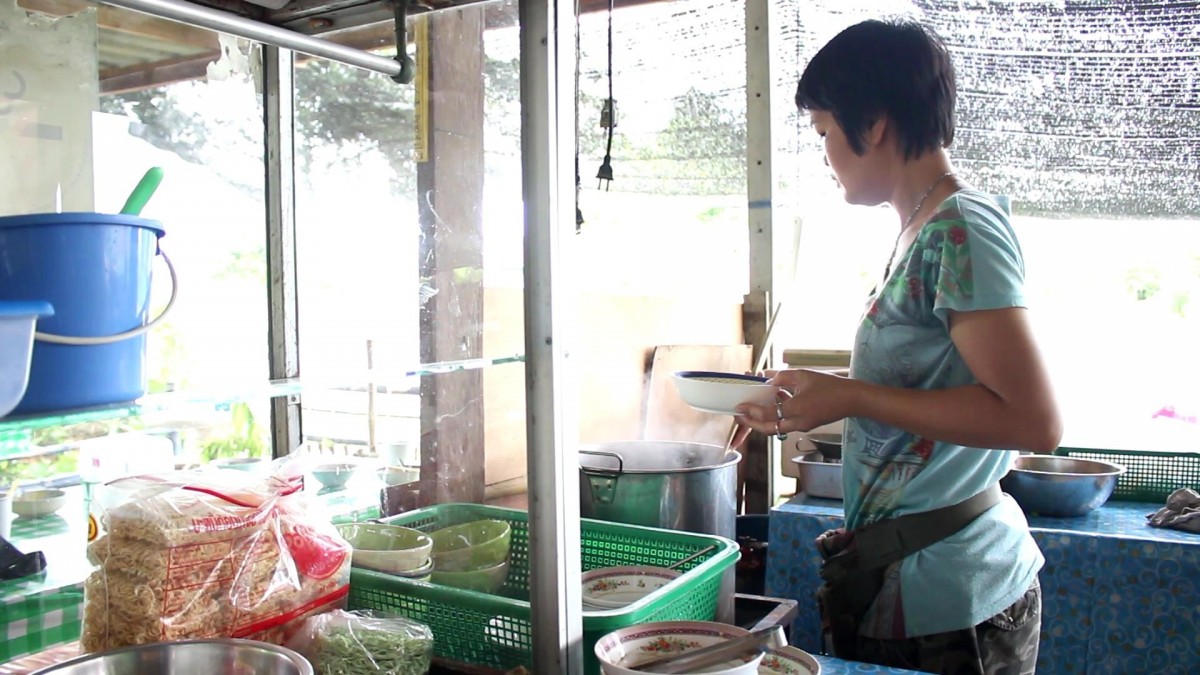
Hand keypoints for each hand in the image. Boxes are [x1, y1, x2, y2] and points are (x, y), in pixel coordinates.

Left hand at [733, 368, 855, 442]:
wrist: (852, 399)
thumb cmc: (830, 386)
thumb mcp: (803, 375)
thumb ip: (782, 377)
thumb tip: (767, 379)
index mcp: (796, 410)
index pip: (767, 414)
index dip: (751, 411)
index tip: (739, 406)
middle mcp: (798, 422)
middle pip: (769, 428)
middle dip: (752, 424)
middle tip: (740, 416)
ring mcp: (803, 425)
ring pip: (777, 426)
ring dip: (763, 419)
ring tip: (752, 408)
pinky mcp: (807, 424)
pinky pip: (787, 422)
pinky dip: (777, 414)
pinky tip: (773, 401)